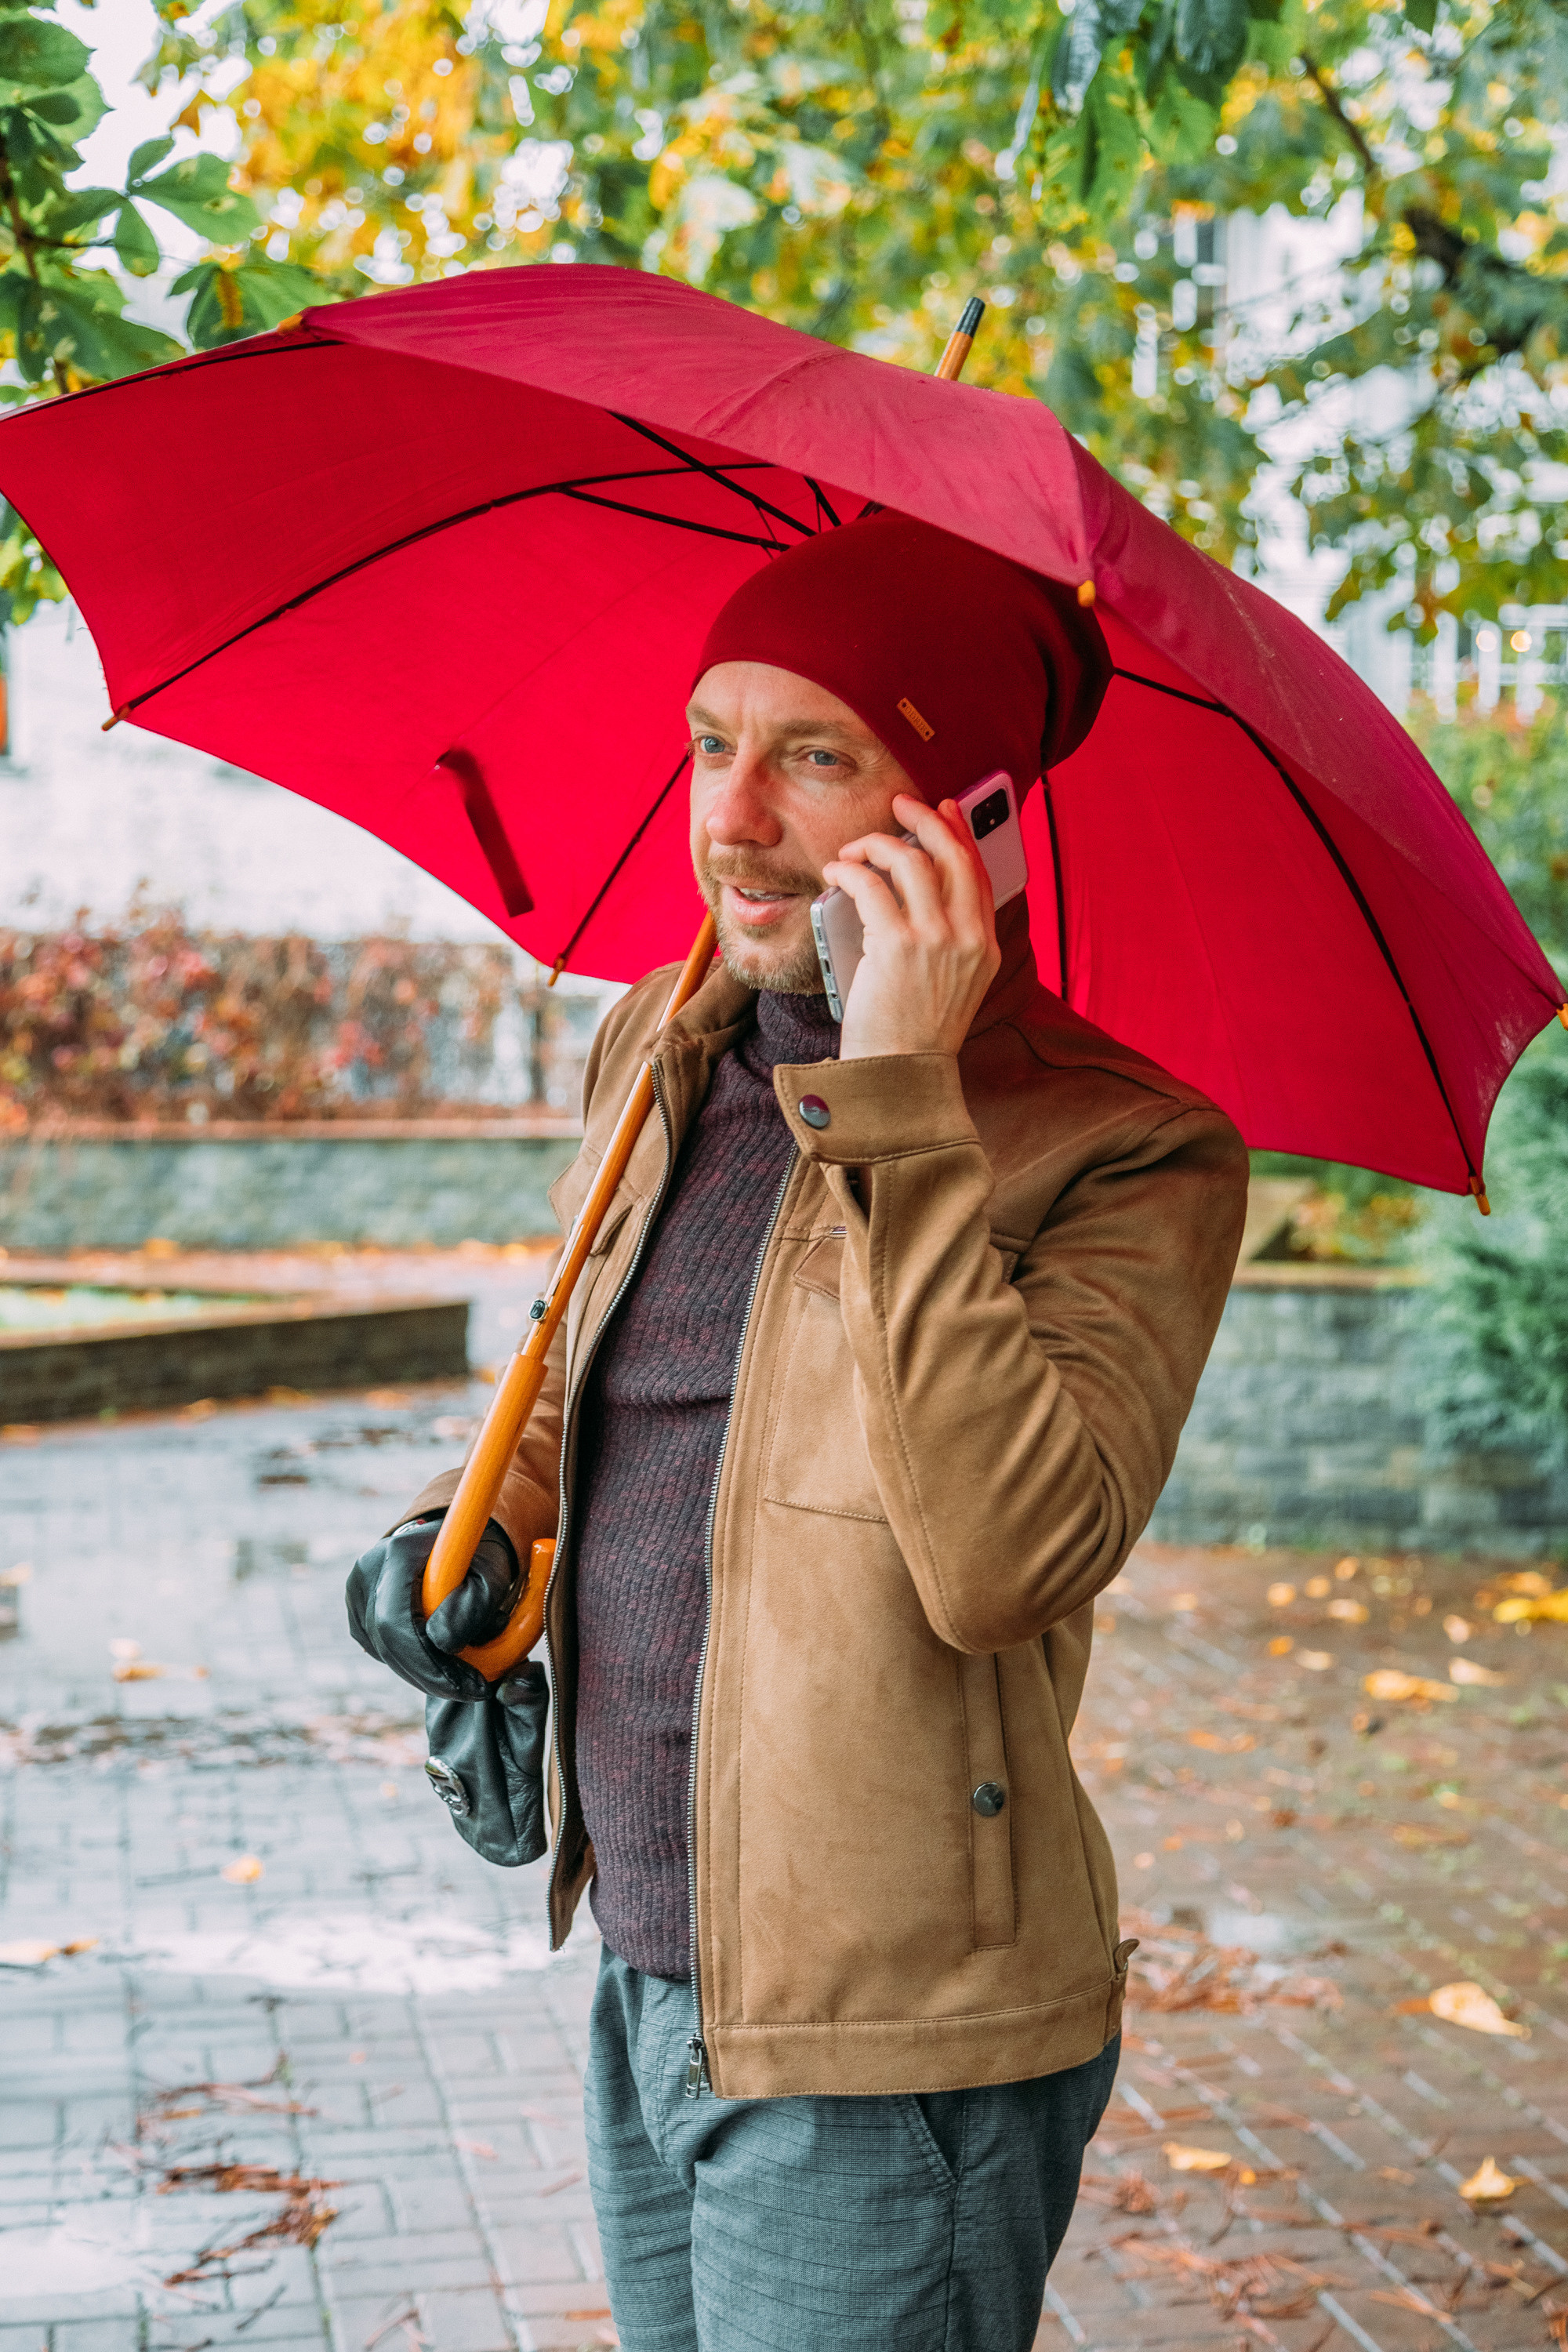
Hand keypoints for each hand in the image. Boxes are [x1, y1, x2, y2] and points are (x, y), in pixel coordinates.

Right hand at [345, 1513, 519, 1702]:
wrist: (456, 1539)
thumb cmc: (480, 1556)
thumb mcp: (494, 1572)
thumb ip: (475, 1604)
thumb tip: (444, 1643)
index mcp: (398, 1552)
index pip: (397, 1621)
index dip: (429, 1663)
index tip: (470, 1686)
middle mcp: (368, 1569)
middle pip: (386, 1642)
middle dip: (430, 1676)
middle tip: (470, 1691)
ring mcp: (357, 1589)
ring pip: (382, 1651)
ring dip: (422, 1673)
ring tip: (462, 1676)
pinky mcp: (357, 1608)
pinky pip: (379, 1649)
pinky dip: (409, 1662)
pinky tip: (438, 1656)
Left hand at [822, 791, 1001, 1060]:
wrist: (901, 1076)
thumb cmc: (913, 1035)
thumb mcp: (950, 987)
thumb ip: (948, 943)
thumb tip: (914, 896)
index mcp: (986, 947)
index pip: (979, 873)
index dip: (960, 834)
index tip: (943, 809)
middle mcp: (969, 938)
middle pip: (953, 854)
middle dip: (925, 818)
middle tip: (900, 804)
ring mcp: (937, 939)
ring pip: (911, 859)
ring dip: (877, 844)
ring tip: (853, 851)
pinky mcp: (898, 944)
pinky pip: (871, 884)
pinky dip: (849, 870)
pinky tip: (835, 873)